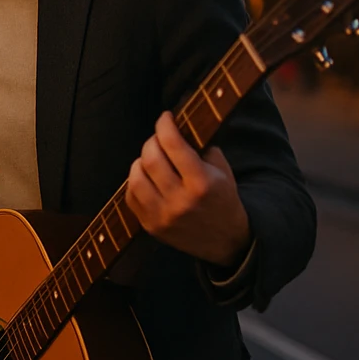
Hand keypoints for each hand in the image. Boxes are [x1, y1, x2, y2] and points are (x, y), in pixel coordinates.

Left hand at [125, 112, 251, 267]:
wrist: (227, 242)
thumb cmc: (224, 201)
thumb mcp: (224, 173)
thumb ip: (203, 150)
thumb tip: (179, 129)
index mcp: (202, 183)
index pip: (174, 145)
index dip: (165, 125)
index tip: (165, 117)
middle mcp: (180, 200)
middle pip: (151, 158)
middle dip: (152, 141)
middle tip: (159, 138)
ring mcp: (162, 215)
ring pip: (135, 177)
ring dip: (140, 161)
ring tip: (151, 159)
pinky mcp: (150, 226)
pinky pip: (131, 196)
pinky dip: (135, 181)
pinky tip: (146, 178)